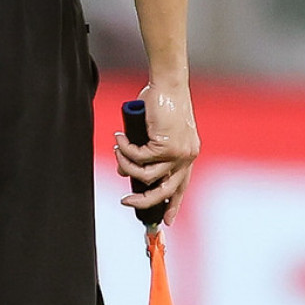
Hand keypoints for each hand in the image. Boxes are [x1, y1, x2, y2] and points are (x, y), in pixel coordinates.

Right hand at [115, 78, 197, 223]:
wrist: (168, 84)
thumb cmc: (160, 103)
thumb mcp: (152, 133)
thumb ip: (143, 151)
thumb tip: (124, 171)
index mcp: (188, 155)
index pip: (181, 186)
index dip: (173, 204)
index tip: (165, 220)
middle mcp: (187, 157)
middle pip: (165, 190)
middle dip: (143, 200)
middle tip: (125, 202)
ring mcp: (179, 153)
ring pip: (147, 175)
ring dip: (127, 165)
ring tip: (117, 149)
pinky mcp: (167, 146)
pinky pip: (139, 157)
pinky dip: (125, 150)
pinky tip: (119, 138)